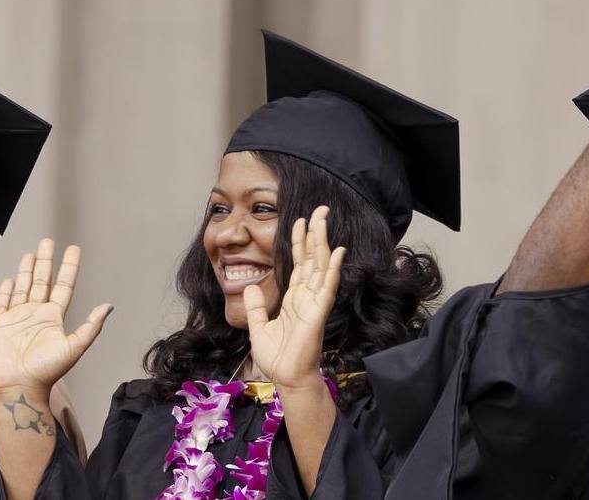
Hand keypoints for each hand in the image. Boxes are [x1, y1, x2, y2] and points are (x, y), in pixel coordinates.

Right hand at [0, 239, 113, 395]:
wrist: (18, 386)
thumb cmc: (46, 370)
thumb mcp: (73, 347)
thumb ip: (90, 327)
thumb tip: (109, 306)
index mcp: (53, 318)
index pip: (63, 286)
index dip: (68, 267)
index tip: (72, 249)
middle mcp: (36, 314)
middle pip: (42, 281)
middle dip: (45, 261)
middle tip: (47, 241)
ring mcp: (17, 318)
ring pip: (23, 287)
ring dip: (27, 271)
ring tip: (31, 253)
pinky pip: (3, 302)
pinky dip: (6, 290)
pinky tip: (10, 279)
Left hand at [245, 206, 346, 391]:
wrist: (287, 379)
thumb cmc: (277, 358)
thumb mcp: (258, 327)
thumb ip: (256, 306)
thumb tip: (251, 285)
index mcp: (294, 299)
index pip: (299, 264)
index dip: (300, 242)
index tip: (299, 221)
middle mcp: (307, 297)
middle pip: (312, 259)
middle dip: (315, 233)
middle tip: (319, 210)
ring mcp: (314, 304)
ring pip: (320, 266)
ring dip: (323, 242)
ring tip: (324, 219)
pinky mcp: (318, 313)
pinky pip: (327, 288)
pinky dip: (332, 269)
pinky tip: (337, 252)